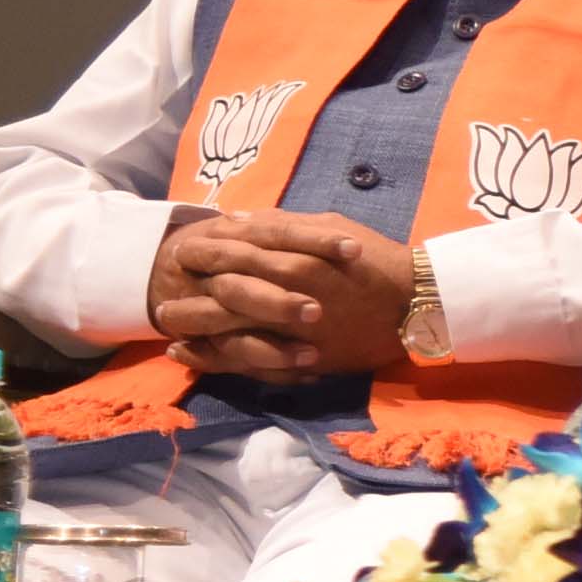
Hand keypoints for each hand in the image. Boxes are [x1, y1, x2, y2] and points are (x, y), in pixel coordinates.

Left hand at [148, 209, 405, 376]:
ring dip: (189, 323)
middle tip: (166, 282)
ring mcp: (289, 331)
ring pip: (223, 329)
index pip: (233, 250)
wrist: (415, 307)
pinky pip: (242, 362)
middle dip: (187, 286)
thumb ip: (284, 225)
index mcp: (294, 258)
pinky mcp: (295, 359)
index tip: (183, 250)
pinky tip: (185, 353)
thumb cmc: (375, 262)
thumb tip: (240, 219)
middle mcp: (285, 294)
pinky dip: (209, 358)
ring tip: (166, 320)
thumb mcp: (333, 228)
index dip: (203, 249)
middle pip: (219, 290)